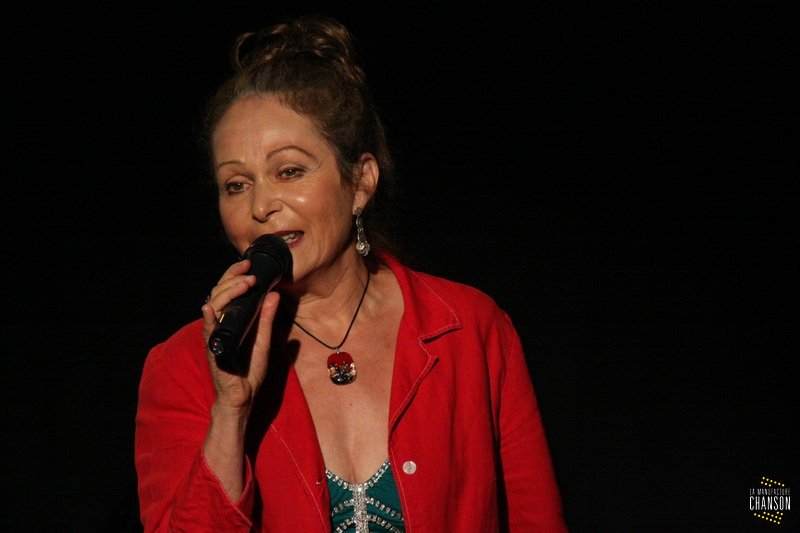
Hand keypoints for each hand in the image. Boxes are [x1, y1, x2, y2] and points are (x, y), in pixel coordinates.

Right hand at [201, 259, 280, 411]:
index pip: (228, 291)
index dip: (235, 276)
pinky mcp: (213, 350)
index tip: (249, 266)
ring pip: (213, 307)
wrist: (243, 396)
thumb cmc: (250, 369)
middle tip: (248, 272)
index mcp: (230, 320)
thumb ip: (267, 318)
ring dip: (227, 293)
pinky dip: (208, 320)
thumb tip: (275, 294)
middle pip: (218, 294)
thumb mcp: (264, 339)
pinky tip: (209, 309)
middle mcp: (219, 324)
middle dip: (232, 279)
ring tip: (243, 285)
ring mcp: (215, 336)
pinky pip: (208, 332)